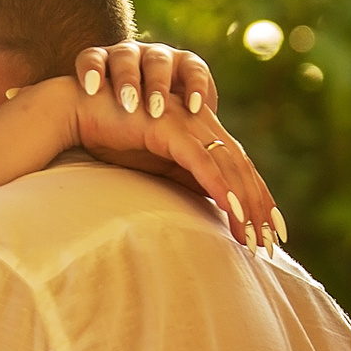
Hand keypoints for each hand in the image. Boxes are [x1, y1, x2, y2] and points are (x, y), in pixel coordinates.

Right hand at [63, 43, 283, 250]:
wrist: (78, 108)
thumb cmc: (114, 136)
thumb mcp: (157, 164)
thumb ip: (186, 176)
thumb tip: (214, 203)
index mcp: (201, 131)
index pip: (239, 168)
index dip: (258, 199)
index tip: (270, 233)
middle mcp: (200, 123)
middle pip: (241, 167)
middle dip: (259, 206)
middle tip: (271, 242)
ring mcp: (187, 122)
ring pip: (227, 166)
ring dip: (243, 202)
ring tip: (253, 234)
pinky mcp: (168, 127)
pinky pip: (200, 160)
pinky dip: (218, 185)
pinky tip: (230, 208)